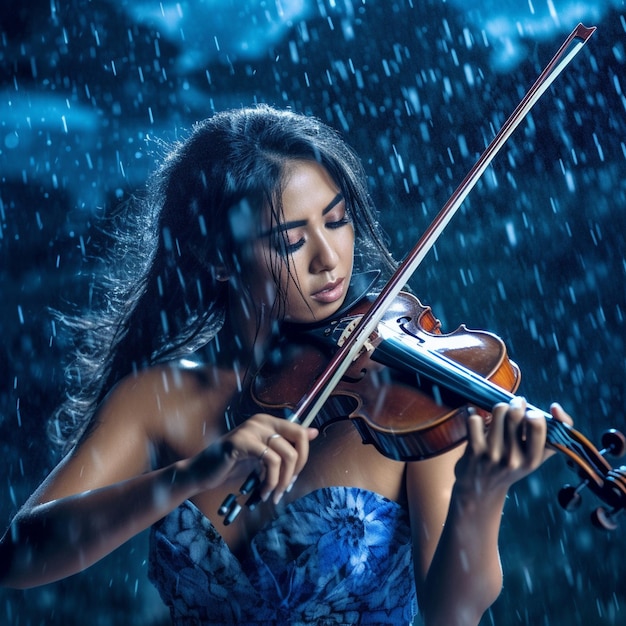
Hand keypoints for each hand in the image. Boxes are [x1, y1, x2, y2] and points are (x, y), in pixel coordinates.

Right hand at [184, 414, 317, 503]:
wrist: (202, 473)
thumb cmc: (232, 466)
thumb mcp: (264, 456)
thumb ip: (286, 444)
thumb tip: (314, 431)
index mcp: (268, 421)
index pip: (301, 432)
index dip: (304, 457)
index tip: (292, 478)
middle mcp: (261, 421)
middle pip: (299, 439)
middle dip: (297, 468)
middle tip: (285, 488)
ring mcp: (251, 429)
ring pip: (286, 453)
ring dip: (282, 481)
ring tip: (271, 495)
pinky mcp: (241, 442)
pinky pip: (270, 461)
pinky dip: (270, 481)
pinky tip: (262, 492)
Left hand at [454, 397, 572, 500]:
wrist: (481, 489)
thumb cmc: (511, 466)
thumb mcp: (534, 457)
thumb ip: (553, 435)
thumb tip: (556, 407)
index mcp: (532, 460)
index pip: (537, 425)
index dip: (533, 414)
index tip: (529, 414)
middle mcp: (512, 458)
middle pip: (515, 414)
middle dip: (516, 404)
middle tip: (515, 405)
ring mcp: (492, 453)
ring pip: (498, 411)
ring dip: (499, 408)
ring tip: (499, 414)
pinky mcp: (474, 449)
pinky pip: (475, 419)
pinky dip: (474, 414)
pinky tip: (477, 419)